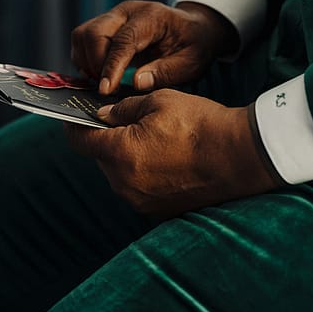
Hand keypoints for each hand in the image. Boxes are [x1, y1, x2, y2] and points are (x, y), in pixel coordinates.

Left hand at [64, 89, 280, 216]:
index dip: (74, 125)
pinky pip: (137, 186)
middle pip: (101, 157)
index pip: (80, 141)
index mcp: (121, 154)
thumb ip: (123, 109)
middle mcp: (125, 184)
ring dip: (125, 154)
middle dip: (106, 137)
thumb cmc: (199, 123)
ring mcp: (141, 201)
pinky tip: (163, 154)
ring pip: (119, 173)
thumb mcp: (157, 101)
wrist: (239, 155)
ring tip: (150, 135)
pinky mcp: (158, 210)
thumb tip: (103, 116)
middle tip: (121, 118)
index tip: (73, 115)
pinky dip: (142, 170)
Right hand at [71, 0, 237, 94]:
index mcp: (151, 17)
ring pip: (83, 34)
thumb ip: (165, 72)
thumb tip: (136, 83)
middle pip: (94, 32)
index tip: (105, 91)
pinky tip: (99, 74)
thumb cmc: (193, 45)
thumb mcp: (191, 62)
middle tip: (108, 89)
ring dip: (86, 61)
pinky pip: (82, 39)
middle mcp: (128, 11)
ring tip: (104, 81)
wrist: (191, 28)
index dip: (111, 66)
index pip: (123, 40)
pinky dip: (84, 58)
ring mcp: (114, 16)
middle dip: (95, 64)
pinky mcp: (106, 24)